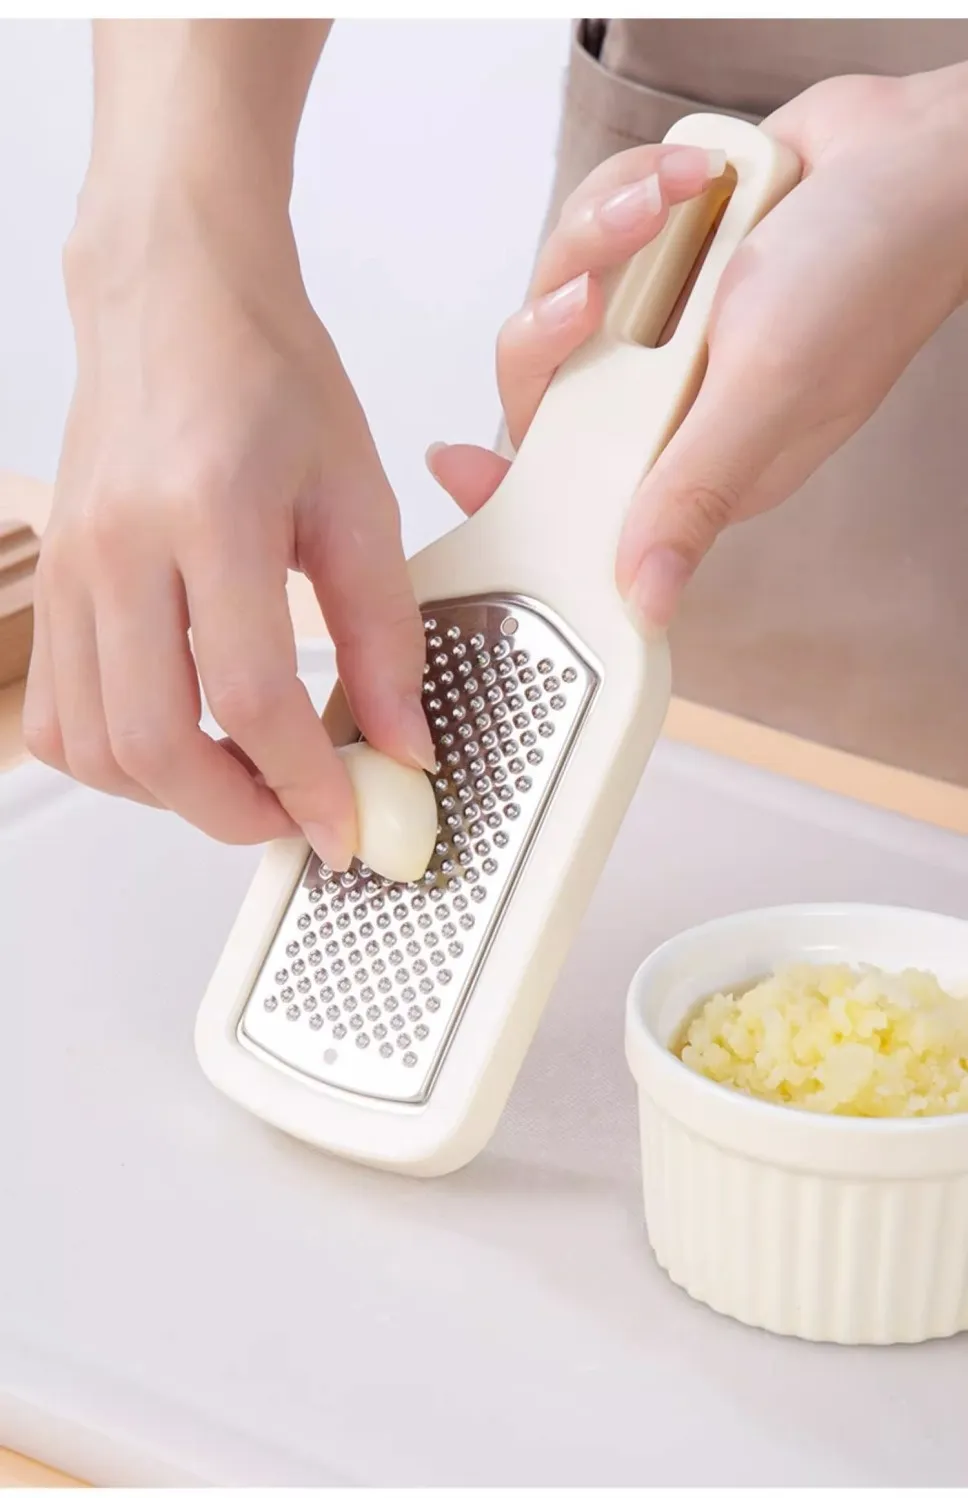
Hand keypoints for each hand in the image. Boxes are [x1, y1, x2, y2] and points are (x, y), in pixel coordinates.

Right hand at [24, 191, 432, 868]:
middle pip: (154, 743)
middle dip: (235, 814)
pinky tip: (179, 744)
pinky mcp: (51, 582)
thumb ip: (384, 630)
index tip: (348, 824)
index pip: (251, 695)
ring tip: (247, 784)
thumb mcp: (358, 495)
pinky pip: (58, 714)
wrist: (174, 300)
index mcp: (210, 512)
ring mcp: (70, 568)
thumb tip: (402, 741)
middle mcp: (119, 547)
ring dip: (174, 796)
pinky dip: (118, 761)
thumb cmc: (267, 376)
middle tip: (298, 819)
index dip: (305, 783)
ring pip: (95, 747)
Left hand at [428, 67, 967, 627]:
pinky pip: (596, 227)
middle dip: (558, 323)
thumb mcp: (768, 395)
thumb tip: (646, 601)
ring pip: (561, 292)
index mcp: (690, 463)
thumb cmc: (866, 274)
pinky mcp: (660, 260)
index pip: (574, 500)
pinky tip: (696, 182)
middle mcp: (666, 403)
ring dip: (609, 234)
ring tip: (680, 202)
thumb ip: (693, 494)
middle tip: (594, 296)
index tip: (454, 467)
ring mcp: (660, 329)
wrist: (912, 154)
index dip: (507, 489)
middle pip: (543, 386)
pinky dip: (636, 191)